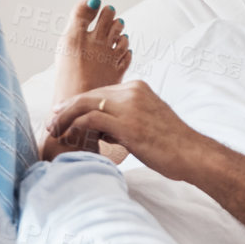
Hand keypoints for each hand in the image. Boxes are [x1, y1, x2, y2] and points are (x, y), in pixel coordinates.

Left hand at [47, 79, 204, 181]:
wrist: (193, 154)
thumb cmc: (172, 145)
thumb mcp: (146, 124)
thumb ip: (124, 120)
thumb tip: (101, 129)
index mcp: (137, 88)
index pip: (99, 92)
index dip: (77, 104)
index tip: (62, 115)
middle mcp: (132, 91)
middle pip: (89, 95)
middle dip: (66, 109)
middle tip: (51, 123)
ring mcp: (130, 106)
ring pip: (86, 104)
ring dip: (65, 117)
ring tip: (55, 131)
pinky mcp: (127, 123)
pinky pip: (91, 118)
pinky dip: (76, 125)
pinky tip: (70, 135)